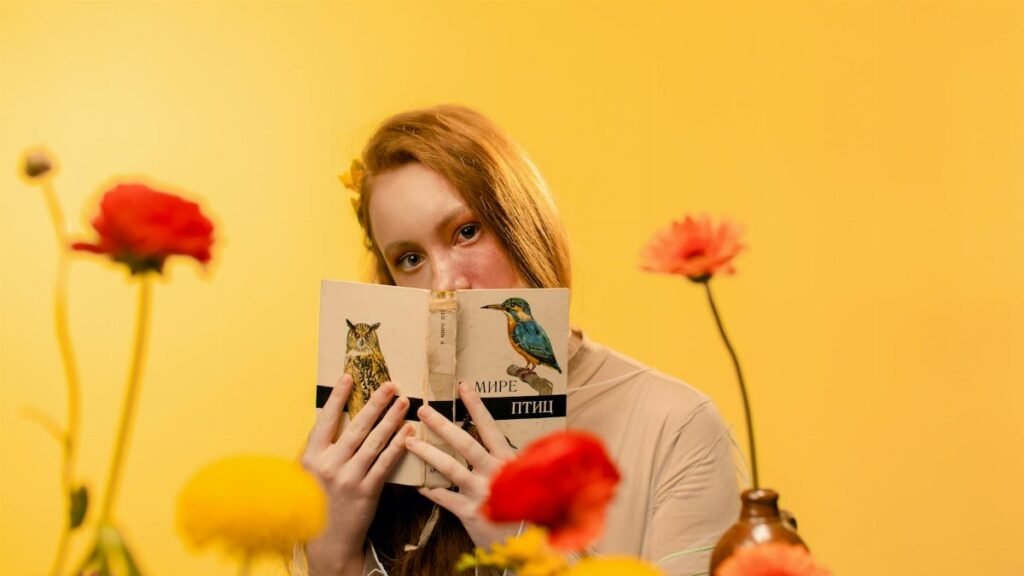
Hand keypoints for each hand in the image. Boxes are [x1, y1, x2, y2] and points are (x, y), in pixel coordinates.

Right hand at [302, 375, 412, 575]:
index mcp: (311, 457)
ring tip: (404, 402)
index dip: (338, 398)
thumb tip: (335, 418)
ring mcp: (348, 478)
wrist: (328, 539)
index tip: (349, 377)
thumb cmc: (318, 502)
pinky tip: (409, 432)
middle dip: (375, 403)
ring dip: (390, 419)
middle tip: (391, 385)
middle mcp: (328, 465)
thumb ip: (319, 449)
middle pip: (355, 427)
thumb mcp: (309, 474)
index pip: (325, 420)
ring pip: (373, 442)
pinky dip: (398, 446)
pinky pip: (385, 463)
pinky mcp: (366, 491)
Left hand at [404, 381, 520, 547]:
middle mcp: (494, 473)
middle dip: (442, 425)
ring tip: (409, 442)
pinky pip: (444, 498)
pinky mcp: (470, 513)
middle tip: (423, 410)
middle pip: (464, 443)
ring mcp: (481, 493)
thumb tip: (501, 442)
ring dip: (428, 453)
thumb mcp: (528, 477)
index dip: (476, 407)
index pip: (490, 427)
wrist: (530, 542)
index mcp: (508, 460)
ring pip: (449, 468)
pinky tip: (416, 483)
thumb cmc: (530, 507)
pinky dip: (430, 490)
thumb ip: (512, 461)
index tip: (463, 387)